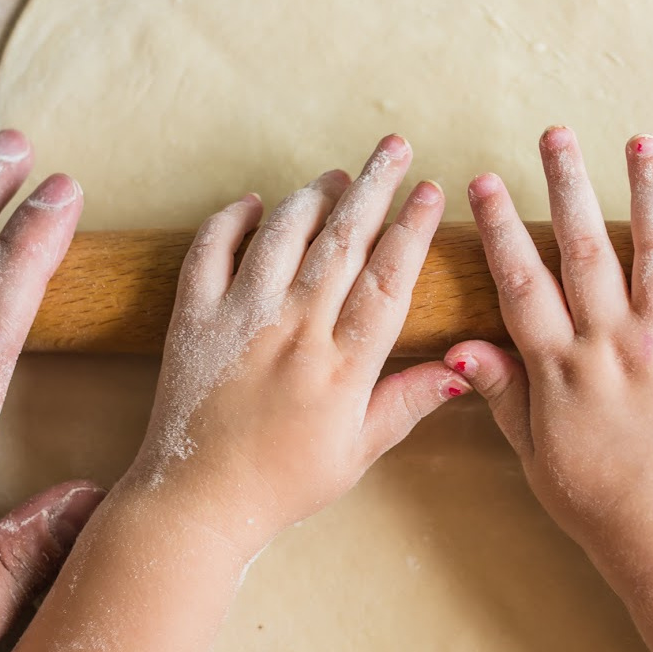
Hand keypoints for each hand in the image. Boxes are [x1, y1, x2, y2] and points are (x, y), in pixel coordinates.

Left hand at [124, 134, 469, 554]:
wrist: (195, 503)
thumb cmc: (281, 486)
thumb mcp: (356, 454)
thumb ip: (405, 403)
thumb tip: (459, 368)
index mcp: (340, 368)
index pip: (387, 281)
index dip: (412, 230)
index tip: (430, 191)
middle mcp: (293, 333)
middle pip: (341, 242)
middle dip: (372, 187)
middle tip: (394, 147)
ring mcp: (239, 321)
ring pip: (281, 236)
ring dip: (311, 197)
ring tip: (337, 175)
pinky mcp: (192, 320)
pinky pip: (210, 252)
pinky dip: (230, 220)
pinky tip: (252, 204)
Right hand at [445, 126, 652, 584]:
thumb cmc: (597, 503)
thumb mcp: (533, 454)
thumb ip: (503, 393)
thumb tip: (459, 346)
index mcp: (563, 368)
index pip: (522, 280)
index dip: (500, 227)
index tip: (483, 181)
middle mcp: (616, 344)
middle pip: (585, 247)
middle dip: (567, 184)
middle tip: (556, 134)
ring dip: (647, 191)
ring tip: (640, 142)